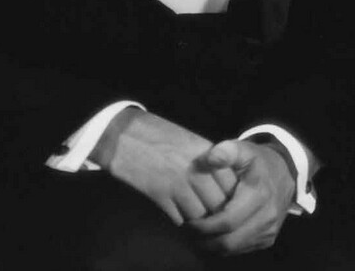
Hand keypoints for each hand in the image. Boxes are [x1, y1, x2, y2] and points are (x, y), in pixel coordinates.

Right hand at [98, 109, 237, 225]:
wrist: (123, 134)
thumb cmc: (157, 134)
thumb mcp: (190, 140)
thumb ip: (209, 160)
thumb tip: (223, 183)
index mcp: (207, 154)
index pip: (231, 184)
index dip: (228, 193)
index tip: (222, 196)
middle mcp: (196, 170)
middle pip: (218, 203)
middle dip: (214, 209)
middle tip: (208, 209)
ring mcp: (178, 184)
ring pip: (199, 215)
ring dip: (196, 217)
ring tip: (191, 212)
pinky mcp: (160, 195)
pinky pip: (178, 218)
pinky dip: (179, 218)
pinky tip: (175, 211)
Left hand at [185, 139, 296, 254]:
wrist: (285, 172)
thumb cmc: (258, 161)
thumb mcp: (244, 149)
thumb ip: (227, 151)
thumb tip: (210, 157)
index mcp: (259, 195)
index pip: (227, 221)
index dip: (205, 225)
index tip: (189, 221)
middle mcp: (267, 217)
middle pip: (229, 241)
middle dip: (205, 240)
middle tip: (188, 231)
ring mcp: (269, 231)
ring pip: (234, 248)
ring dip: (212, 246)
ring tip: (197, 235)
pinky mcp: (268, 239)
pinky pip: (242, 249)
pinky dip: (224, 246)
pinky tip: (213, 236)